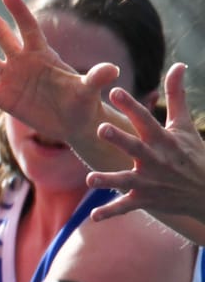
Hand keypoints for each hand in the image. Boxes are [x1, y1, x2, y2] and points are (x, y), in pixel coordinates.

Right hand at [0, 0, 120, 152]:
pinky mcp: (3, 98)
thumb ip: (96, 79)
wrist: (74, 122)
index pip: (28, 28)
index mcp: (43, 54)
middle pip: (0, 33)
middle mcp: (23, 61)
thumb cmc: (84, 103)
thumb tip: (112, 71)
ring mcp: (10, 78)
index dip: (18, 12)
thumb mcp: (89, 91)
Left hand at [89, 64, 204, 224]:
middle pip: (134, 147)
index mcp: (162, 139)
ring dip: (109, 180)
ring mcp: (149, 181)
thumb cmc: (191, 153)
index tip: (115, 91)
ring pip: (125, 180)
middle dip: (119, 138)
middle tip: (101, 129)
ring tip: (90, 179)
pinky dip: (110, 212)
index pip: (144, 119)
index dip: (130, 105)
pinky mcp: (145, 199)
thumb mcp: (182, 125)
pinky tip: (93, 217)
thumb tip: (178, 65)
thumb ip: (175, 95)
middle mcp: (155, 159)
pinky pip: (125, 207)